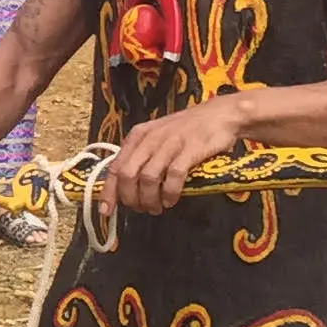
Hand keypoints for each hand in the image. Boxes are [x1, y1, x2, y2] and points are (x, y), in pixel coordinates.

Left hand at [100, 97, 246, 215]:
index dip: (109, 192)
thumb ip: (141, 156)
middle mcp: (149, 139)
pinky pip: (173, 177)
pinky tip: (171, 200)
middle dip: (130, 198)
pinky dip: (169, 193)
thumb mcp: (157, 137)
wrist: (220, 115)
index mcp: (137, 136)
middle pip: (127, 175)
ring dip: (149, 199)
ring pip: (147, 178)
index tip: (106, 211)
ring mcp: (169, 144)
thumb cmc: (187, 129)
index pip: (114, 167)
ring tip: (156, 207)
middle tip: (141, 209)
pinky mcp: (189, 150)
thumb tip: (125, 186)